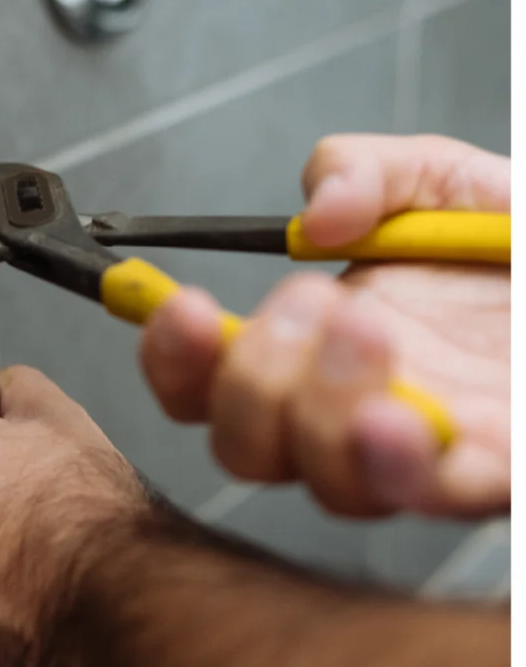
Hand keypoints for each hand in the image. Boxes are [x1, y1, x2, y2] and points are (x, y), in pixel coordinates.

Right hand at [140, 134, 509, 518]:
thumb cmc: (513, 242)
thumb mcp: (436, 177)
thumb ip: (362, 171)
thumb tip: (311, 220)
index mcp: (323, 346)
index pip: (211, 382)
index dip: (175, 359)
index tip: (181, 305)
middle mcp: (359, 410)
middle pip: (249, 449)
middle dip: (256, 378)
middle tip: (311, 302)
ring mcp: (433, 447)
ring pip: (333, 487)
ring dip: (323, 419)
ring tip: (367, 336)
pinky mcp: (506, 468)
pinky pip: (445, 495)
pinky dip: (410, 464)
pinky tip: (413, 418)